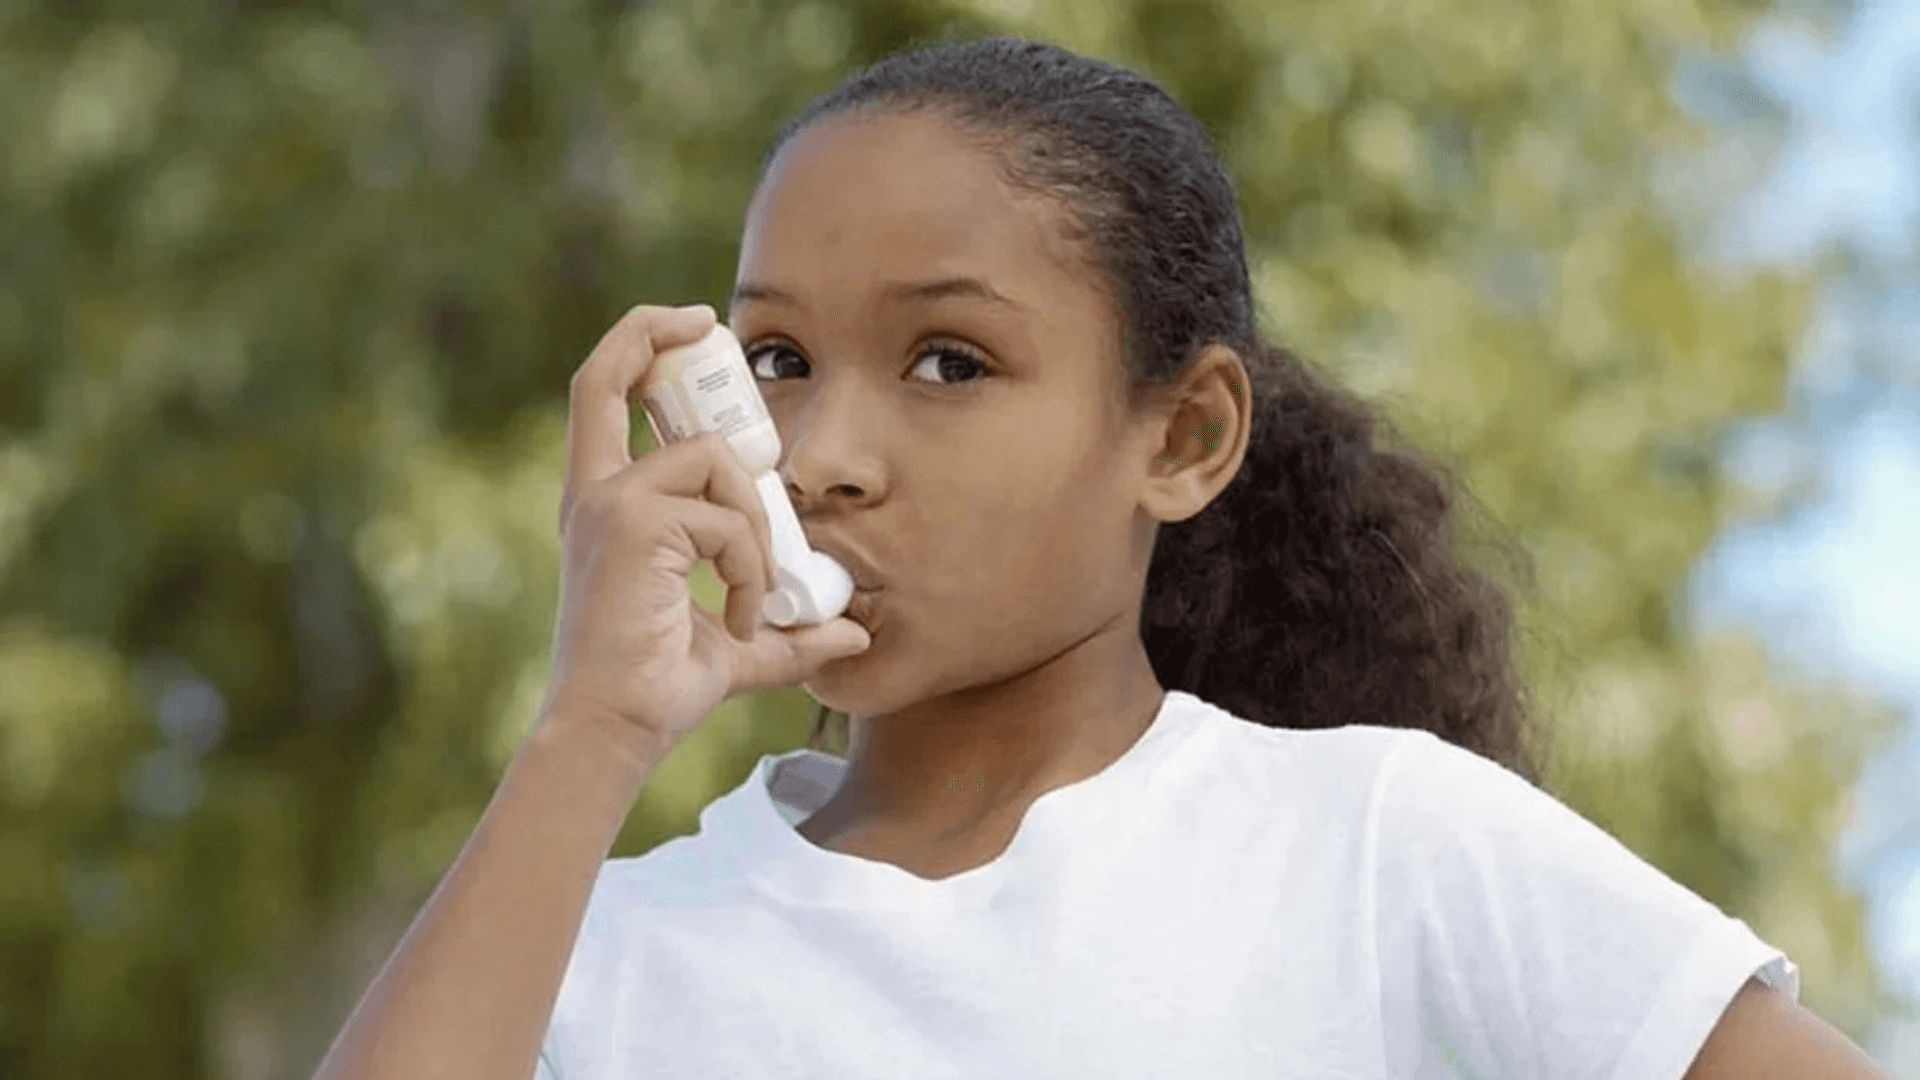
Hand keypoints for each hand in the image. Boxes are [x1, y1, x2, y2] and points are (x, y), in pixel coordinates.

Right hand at [539, 303, 872, 753]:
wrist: (616, 731)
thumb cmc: (659, 690)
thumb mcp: (738, 649)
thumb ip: (789, 632)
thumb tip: (856, 632)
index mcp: (604, 504)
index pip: (599, 393)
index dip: (639, 341)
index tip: (693, 326)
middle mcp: (596, 493)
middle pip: (611, 373)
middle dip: (663, 336)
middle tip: (720, 350)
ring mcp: (611, 504)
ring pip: (715, 463)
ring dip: (756, 528)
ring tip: (756, 596)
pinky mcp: (633, 525)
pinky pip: (729, 521)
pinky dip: (753, 570)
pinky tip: (743, 620)